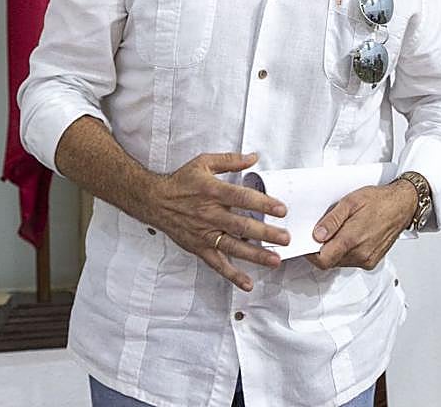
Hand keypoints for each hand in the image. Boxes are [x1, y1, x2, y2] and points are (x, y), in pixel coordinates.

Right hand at [146, 152, 288, 290]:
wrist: (155, 200)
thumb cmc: (181, 182)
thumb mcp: (204, 163)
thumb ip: (230, 160)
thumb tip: (253, 157)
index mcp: (212, 191)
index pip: (241, 198)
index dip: (263, 203)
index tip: (281, 209)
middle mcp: (209, 214)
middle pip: (241, 225)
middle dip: (266, 233)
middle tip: (285, 238)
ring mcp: (204, 233)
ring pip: (233, 247)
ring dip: (255, 255)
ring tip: (275, 259)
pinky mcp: (199, 247)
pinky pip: (217, 264)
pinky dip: (232, 275)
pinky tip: (247, 282)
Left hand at [305, 180, 416, 270]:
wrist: (402, 205)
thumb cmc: (378, 201)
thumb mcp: (350, 202)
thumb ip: (332, 220)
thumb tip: (317, 235)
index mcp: (352, 239)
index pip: (323, 260)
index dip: (311, 254)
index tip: (307, 243)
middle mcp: (361, 254)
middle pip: (330, 261)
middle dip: (322, 250)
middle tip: (322, 233)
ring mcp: (368, 259)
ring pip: (340, 262)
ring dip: (334, 251)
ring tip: (340, 231)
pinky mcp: (372, 261)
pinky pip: (351, 261)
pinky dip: (346, 252)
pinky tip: (350, 237)